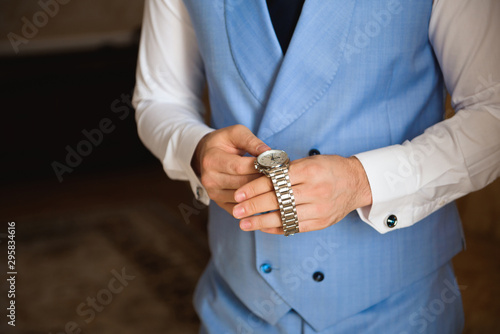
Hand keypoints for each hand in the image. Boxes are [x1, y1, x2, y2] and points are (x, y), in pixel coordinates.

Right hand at [192, 124, 269, 213]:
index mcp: (212, 159)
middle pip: (242, 184)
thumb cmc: (224, 142)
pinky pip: (240, 209)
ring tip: (276, 187)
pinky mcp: (219, 203)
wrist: (205, 155)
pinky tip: (267, 199)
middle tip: (280, 178)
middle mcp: (209, 179)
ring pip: (242, 198)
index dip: (258, 167)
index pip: (238, 167)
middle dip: (262, 181)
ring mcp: (213, 193)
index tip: (275, 165)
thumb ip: (251, 141)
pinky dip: (254, 206)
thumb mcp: (236, 133)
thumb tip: (269, 152)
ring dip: (260, 194)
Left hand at [232, 155, 371, 233]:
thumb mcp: (309, 161)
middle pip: (277, 200)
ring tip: (243, 224)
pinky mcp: (321, 222)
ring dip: (260, 222)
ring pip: (284, 218)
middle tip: (236, 210)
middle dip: (253, 207)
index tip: (239, 194)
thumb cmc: (329, 168)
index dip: (254, 188)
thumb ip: (285, 170)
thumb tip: (256, 178)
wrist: (357, 183)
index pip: (275, 181)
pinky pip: (294, 228)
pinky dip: (276, 228)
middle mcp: (315, 191)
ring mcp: (319, 209)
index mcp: (309, 171)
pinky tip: (262, 227)